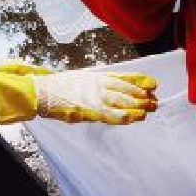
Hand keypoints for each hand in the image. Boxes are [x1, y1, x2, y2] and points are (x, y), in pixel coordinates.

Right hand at [0, 69, 157, 125]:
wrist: (39, 91)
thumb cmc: (57, 87)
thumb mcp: (80, 80)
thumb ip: (96, 83)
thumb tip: (113, 86)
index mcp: (96, 77)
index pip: (123, 78)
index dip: (139, 81)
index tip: (153, 83)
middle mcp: (97, 85)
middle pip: (125, 91)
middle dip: (142, 96)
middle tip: (156, 101)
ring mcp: (93, 97)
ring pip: (121, 102)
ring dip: (136, 107)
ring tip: (149, 110)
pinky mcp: (87, 110)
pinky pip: (108, 114)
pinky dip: (121, 116)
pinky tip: (133, 119)